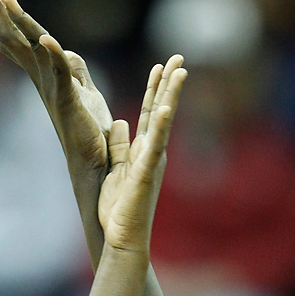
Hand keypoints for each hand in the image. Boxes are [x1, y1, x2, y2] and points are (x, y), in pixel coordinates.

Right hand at [0, 0, 111, 175]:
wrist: (95, 165)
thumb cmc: (90, 132)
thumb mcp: (85, 92)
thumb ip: (74, 71)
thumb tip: (68, 53)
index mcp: (46, 75)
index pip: (21, 39)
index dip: (3, 16)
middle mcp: (42, 80)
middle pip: (16, 37)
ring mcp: (53, 89)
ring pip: (31, 49)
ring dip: (18, 23)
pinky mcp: (69, 101)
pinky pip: (60, 73)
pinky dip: (53, 55)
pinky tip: (46, 39)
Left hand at [99, 56, 185, 253]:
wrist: (122, 238)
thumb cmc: (119, 208)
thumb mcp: (115, 169)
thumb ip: (119, 145)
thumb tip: (120, 122)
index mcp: (143, 149)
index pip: (149, 112)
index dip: (155, 89)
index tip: (161, 66)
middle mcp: (152, 151)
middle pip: (161, 110)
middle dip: (169, 83)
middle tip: (179, 57)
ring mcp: (151, 161)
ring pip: (163, 123)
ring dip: (170, 97)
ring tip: (179, 73)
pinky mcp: (145, 173)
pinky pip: (153, 147)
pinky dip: (159, 128)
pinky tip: (164, 109)